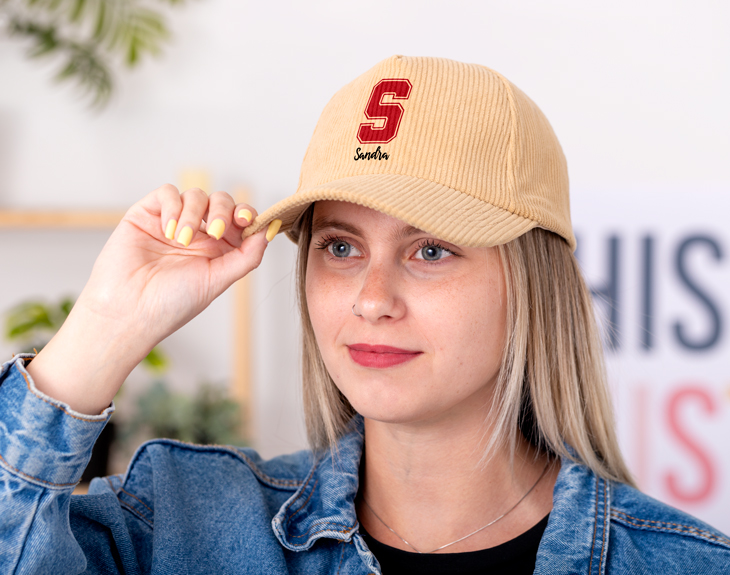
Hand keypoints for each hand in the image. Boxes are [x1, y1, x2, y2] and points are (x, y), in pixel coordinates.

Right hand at [27, 185, 276, 414]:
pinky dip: (173, 206)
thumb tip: (270, 230)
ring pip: (196, 195)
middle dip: (222, 211)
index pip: (239, 220)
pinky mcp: (147, 214)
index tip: (246, 220)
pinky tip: (168, 230)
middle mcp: (197, 235)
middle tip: (214, 231)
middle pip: (221, 202)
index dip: (246, 214)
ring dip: (193, 213)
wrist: (128, 311)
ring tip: (181, 240)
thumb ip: (247, 256)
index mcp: (217, 250)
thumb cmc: (172, 304)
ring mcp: (172, 223)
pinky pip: (167, 193)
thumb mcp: (218, 280)